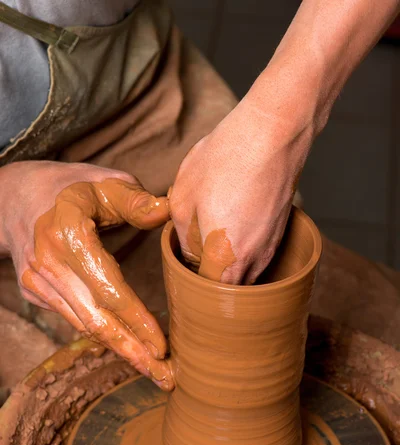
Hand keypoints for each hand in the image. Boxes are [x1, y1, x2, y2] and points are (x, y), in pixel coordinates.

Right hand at [0, 161, 172, 389]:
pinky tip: (128, 348)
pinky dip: (103, 336)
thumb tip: (167, 213)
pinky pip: (75, 319)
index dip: (138, 321)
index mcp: (68, 235)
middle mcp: (48, 264)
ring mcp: (37, 281)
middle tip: (166, 377)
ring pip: (85, 326)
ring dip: (121, 351)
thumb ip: (136, 201)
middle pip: (96, 320)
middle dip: (133, 353)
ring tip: (154, 371)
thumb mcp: (104, 181)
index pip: (110, 289)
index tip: (164, 345)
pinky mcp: (34, 292)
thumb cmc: (69, 187)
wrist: (13, 197)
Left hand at [169, 97, 313, 283]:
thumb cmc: (225, 161)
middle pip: (228, 291)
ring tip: (210, 243)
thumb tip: (189, 252)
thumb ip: (181, 237)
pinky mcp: (281, 233)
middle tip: (192, 261)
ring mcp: (270, 249)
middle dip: (209, 282)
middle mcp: (252, 262)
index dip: (189, 287)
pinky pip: (258, 256)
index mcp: (224, 260)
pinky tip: (232, 228)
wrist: (272, 134)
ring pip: (245, 274)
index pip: (205, 295)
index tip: (179, 274)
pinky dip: (243, 253)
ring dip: (227, 268)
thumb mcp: (183, 198)